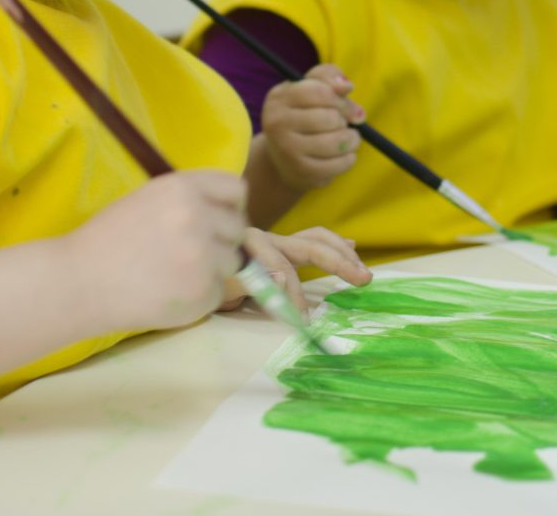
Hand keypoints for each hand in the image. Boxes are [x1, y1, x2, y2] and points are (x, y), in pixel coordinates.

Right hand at [67, 169, 245, 331]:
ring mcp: (203, 256)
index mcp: (182, 188)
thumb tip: (225, 211)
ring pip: (232, 262)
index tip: (219, 219)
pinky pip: (218, 292)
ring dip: (212, 270)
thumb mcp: (146, 199)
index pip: (235, 189)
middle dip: (221, 241)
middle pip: (238, 227)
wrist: (79, 282)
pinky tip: (171, 293)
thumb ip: (187, 199)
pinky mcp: (202, 291)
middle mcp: (198, 217)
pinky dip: (200, 296)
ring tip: (176, 275)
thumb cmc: (106, 239)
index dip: (229, 206)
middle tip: (190, 254)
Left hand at [221, 226, 372, 314]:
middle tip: (362, 280)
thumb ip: (242, 283)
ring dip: (341, 253)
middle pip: (307, 244)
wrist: (194, 268)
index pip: (279, 265)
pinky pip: (311, 240)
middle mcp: (265, 238)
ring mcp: (275, 242)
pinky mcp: (281, 249)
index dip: (292, 291)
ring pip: (314, 239)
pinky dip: (332, 244)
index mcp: (248, 245)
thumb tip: (278, 280)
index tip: (303, 318)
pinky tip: (351, 248)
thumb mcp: (216, 287)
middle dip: (336, 262)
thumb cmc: (206, 280)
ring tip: (362, 271)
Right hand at [262, 64, 365, 191]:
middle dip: (345, 120)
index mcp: (278, 98)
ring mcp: (287, 150)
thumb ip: (328, 76)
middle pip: (330, 118)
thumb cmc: (303, 115)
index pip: (319, 91)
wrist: (284, 158)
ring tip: (349, 138)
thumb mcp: (309, 88)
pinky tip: (344, 155)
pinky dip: (349, 158)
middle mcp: (276, 124)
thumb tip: (346, 85)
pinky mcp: (302, 172)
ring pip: (337, 142)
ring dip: (352, 139)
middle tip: (344, 124)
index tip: (348, 106)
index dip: (341, 99)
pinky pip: (340, 164)